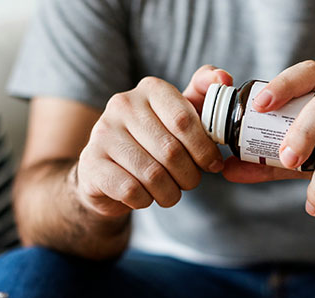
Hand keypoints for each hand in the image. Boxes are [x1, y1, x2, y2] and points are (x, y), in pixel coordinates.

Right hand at [75, 66, 231, 216]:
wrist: (106, 171)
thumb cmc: (153, 143)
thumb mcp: (181, 117)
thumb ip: (204, 97)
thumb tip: (223, 78)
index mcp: (151, 89)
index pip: (184, 120)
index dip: (204, 149)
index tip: (212, 165)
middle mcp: (123, 104)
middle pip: (171, 151)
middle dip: (189, 176)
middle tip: (189, 182)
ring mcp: (102, 133)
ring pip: (153, 175)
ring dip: (169, 192)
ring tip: (169, 192)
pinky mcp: (90, 163)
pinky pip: (131, 190)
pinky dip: (145, 200)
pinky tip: (144, 196)